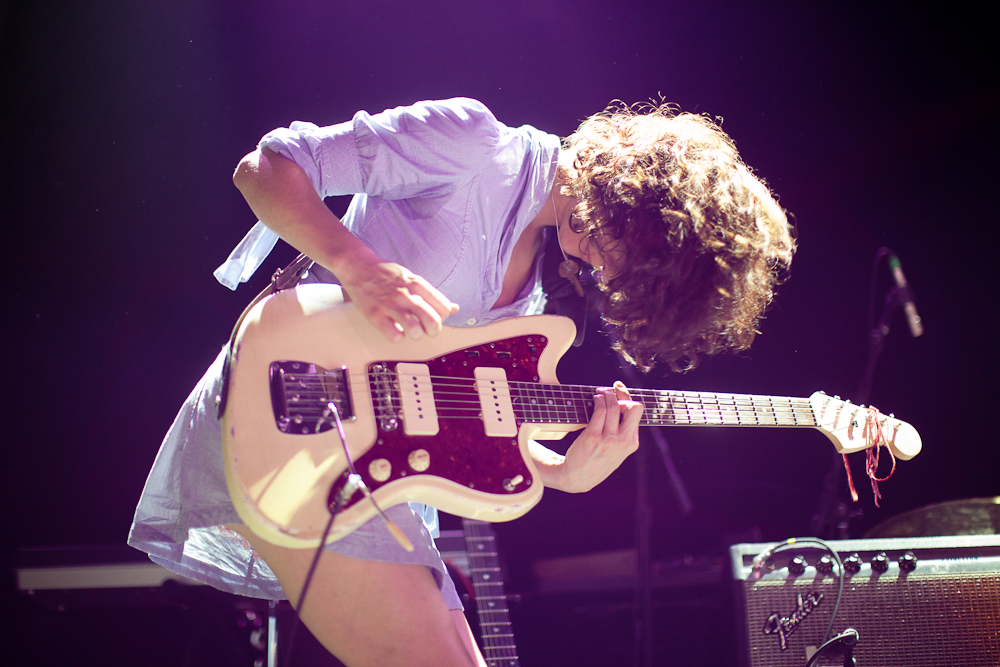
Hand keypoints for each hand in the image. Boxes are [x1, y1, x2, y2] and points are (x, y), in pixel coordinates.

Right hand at [338, 247, 459, 341]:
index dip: (443, 317)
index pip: (443, 307)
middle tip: (428, 330)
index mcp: (417, 283)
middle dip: (434, 330)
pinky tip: (395, 330)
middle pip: (432, 320)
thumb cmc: (387, 274)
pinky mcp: (375, 315)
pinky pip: (394, 335)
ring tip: (411, 331)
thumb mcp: (413, 279)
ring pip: (414, 330)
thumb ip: (433, 295)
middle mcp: (405, 294)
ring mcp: (390, 305)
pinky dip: (398, 337)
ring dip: (416, 335)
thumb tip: (454, 309)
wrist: (358, 266)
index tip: (436, 317)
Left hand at [533, 381, 642, 492]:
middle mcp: (623, 441)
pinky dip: (598, 400)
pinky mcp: (594, 437)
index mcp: (632, 443)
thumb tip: (621, 405)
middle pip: (633, 407)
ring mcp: (609, 439)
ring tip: (599, 393)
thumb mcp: (617, 452)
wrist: (577, 478)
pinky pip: (600, 411)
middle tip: (610, 390)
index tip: (618, 388)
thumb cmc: (596, 461)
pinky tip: (594, 399)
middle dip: (622, 394)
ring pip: (614, 406)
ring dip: (606, 394)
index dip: (628, 397)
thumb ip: (623, 433)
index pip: (637, 412)